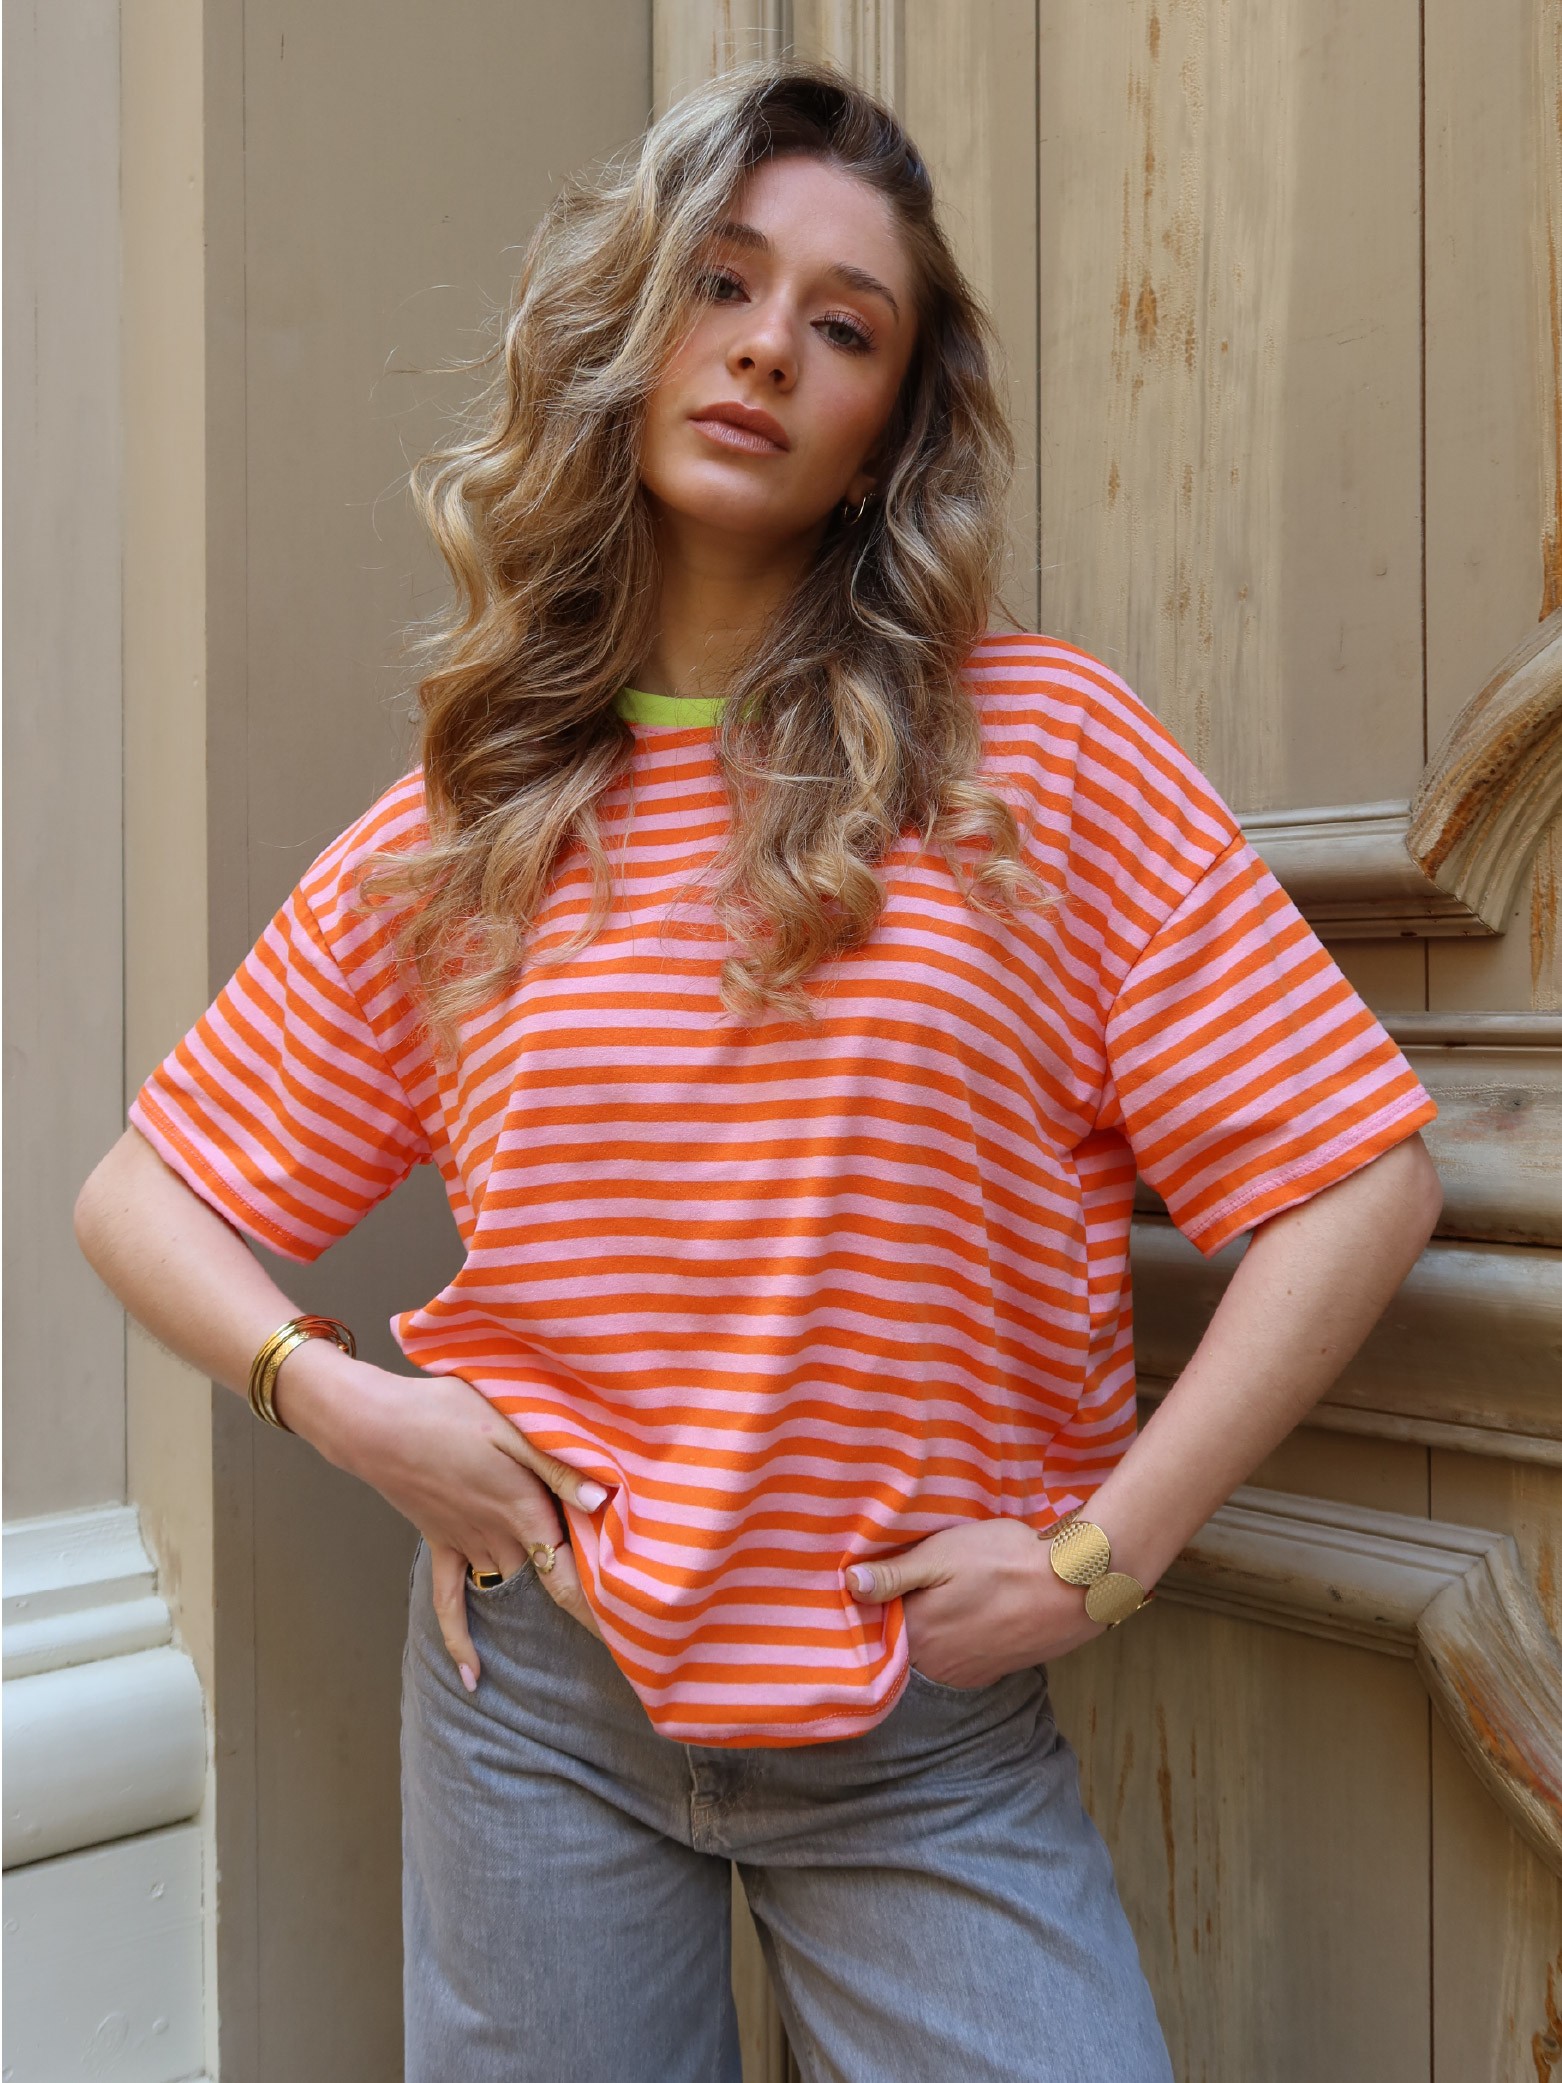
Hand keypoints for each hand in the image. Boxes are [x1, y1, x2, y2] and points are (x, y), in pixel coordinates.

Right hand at [276, 1342, 607, 1689]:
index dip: (594, 1605)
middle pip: (543, 1579)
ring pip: (507, 1586)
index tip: (622, 1633)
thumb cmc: (449, 1414)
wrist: (378, 1426)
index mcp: (522, 1507)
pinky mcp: (440, 1541)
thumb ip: (556, 1466)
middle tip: (611, 1634)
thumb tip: (600, 1502)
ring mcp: (465, 1542)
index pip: (565, 1570)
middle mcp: (496, 1534)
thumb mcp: (512, 1427)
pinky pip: (449, 1600)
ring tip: (567, 1640)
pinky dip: (461, 1638)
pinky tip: (471, 1676)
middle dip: (575, 1604)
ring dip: (534, 1611)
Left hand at [848, 1517, 1105, 1688]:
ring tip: (935, 1600)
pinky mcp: (994, 1671)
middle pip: (903, 1645)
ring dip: (929, 1632)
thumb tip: (847, 1584)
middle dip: (898, 1621)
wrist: (1075, 1585)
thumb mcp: (942, 1555)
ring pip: (932, 1654)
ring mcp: (968, 1673)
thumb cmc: (1004, 1562)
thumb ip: (893, 1574)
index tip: (867, 1585)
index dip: (869, 1607)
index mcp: (918, 1635)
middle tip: (902, 1588)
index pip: (874, 1629)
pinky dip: (955, 1641)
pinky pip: (959, 1659)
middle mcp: (937, 1666)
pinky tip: (964, 1615)